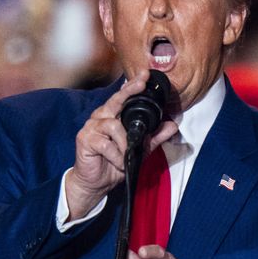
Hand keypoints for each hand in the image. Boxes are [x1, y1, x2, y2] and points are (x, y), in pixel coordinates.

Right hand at [65, 71, 178, 219]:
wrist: (97, 182)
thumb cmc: (114, 163)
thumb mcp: (140, 149)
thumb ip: (154, 136)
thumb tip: (172, 125)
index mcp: (112, 116)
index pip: (123, 97)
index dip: (132, 86)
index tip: (145, 76)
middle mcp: (101, 117)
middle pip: (115, 100)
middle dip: (128, 92)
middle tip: (140, 84)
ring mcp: (91, 127)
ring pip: (114, 125)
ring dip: (125, 143)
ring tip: (127, 155)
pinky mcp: (85, 139)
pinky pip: (106, 144)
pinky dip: (116, 155)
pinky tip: (118, 162)